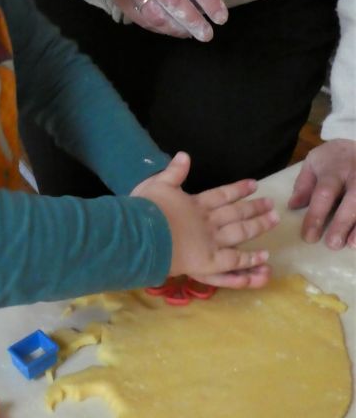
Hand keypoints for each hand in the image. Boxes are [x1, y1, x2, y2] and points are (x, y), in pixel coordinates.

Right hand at [81, 0, 227, 40]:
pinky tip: (171, 30)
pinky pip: (142, 19)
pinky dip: (160, 28)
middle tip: (207, 35)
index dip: (209, 0)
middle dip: (193, 21)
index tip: (221, 18)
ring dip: (176, 28)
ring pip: (156, 14)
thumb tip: (206, 4)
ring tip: (190, 34)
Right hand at [131, 152, 277, 288]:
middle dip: (255, 208)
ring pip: (241, 233)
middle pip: (236, 213)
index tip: (254, 185)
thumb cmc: (145, 210)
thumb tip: (184, 154)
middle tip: (272, 205)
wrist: (142, 235)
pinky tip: (265, 257)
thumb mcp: (156, 185)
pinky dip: (250, 259)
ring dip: (258, 226)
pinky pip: (235, 261)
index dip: (238, 189)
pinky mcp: (210, 262)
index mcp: (196, 204)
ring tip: (274, 221)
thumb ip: (173, 172)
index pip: (222, 194)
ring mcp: (211, 241)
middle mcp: (208, 221)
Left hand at [288, 139, 355, 248]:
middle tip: (332, 244)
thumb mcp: (314, 162)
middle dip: (342, 223)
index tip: (309, 237)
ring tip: (352, 245)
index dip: (316, 216)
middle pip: (352, 201)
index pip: (324, 194)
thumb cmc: (335, 157)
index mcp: (335, 170)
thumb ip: (304, 184)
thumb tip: (293, 206)